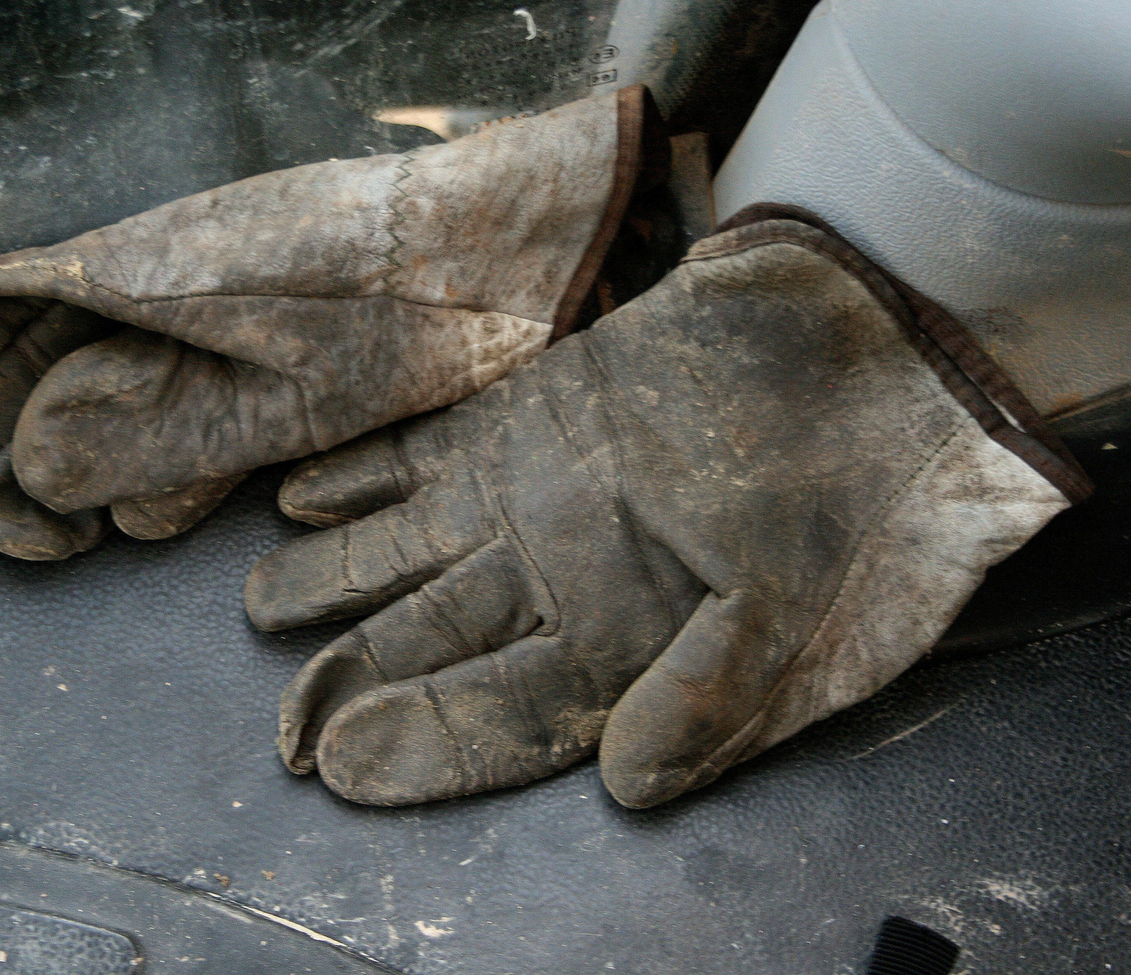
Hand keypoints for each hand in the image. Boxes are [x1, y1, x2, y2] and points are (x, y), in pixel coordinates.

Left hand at [245, 210, 1088, 806]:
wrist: (866, 343)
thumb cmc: (858, 491)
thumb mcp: (812, 618)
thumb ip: (715, 700)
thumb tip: (628, 788)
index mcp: (627, 650)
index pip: (510, 717)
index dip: (428, 743)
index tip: (342, 764)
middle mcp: (563, 585)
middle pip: (439, 645)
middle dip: (356, 677)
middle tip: (277, 721)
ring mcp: (532, 499)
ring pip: (414, 552)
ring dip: (336, 576)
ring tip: (264, 601)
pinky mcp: (521, 420)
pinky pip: (424, 456)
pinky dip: (363, 474)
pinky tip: (302, 495)